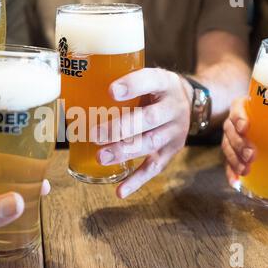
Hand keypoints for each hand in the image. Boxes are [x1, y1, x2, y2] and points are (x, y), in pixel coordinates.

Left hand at [92, 68, 192, 198]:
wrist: (189, 103)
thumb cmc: (155, 90)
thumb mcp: (147, 77)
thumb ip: (122, 80)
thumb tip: (77, 88)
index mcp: (164, 83)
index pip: (150, 81)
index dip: (132, 85)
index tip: (111, 91)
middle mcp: (173, 108)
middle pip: (149, 119)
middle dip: (120, 128)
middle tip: (94, 134)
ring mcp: (174, 132)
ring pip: (150, 144)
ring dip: (124, 152)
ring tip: (100, 157)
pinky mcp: (171, 152)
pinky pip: (153, 168)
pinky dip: (136, 181)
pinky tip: (120, 191)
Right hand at [222, 97, 255, 186]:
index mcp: (247, 108)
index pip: (237, 108)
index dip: (238, 117)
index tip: (245, 127)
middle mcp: (236, 122)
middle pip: (230, 130)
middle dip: (239, 144)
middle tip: (251, 154)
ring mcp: (233, 139)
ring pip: (227, 147)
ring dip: (234, 160)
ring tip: (246, 170)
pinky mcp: (234, 154)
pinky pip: (228, 163)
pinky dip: (231, 173)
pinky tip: (235, 181)